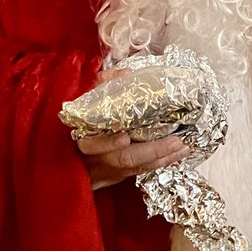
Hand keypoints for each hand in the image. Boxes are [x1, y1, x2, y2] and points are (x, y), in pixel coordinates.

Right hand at [75, 66, 186, 188]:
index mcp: (83, 137)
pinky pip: (142, 171)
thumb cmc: (79, 122)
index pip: (92, 144)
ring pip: (137, 167)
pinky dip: (162, 162)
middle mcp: (95, 158)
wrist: (67, 157)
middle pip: (123, 159)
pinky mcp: (117, 176)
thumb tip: (125, 74)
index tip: (124, 136)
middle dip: (151, 151)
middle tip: (174, 140)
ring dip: (163, 157)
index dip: (108, 142)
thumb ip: (101, 86)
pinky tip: (178, 154)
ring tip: (184, 146)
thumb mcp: (83, 100)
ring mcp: (107, 170)